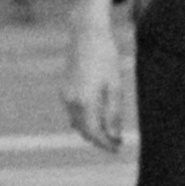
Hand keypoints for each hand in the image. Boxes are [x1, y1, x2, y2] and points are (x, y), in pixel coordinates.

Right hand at [64, 0, 129, 154]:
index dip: (106, 143)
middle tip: (116, 145)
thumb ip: (113, 114)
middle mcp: (71, 102)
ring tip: (110, 134)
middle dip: (99, 140)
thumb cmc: (105, 58)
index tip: (118, 149)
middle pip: (84, 130)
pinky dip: (85, 120)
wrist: (87, 36)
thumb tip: (114, 136)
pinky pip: (74, 113)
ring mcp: (66, 96)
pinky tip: (97, 118)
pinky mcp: (66, 90)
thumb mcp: (115, 86)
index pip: (94, 132)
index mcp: (84, 102)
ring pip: (78, 123)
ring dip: (92, 131)